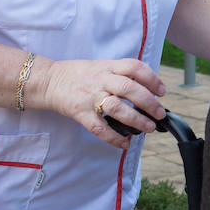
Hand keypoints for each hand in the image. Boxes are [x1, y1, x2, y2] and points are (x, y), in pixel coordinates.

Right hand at [35, 58, 165, 147]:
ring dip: (135, 119)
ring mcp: (90, 97)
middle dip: (148, 102)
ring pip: (116, 107)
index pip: (134, 67)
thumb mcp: (100, 66)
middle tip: (159, 113)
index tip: (161, 90)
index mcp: (107, 67)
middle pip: (128, 88)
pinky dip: (114, 137)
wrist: (48, 80)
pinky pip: (99, 127)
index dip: (151, 78)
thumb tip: (146, 89)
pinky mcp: (80, 112)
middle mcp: (100, 80)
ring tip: (148, 128)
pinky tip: (125, 143)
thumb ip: (120, 74)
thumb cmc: (77, 74)